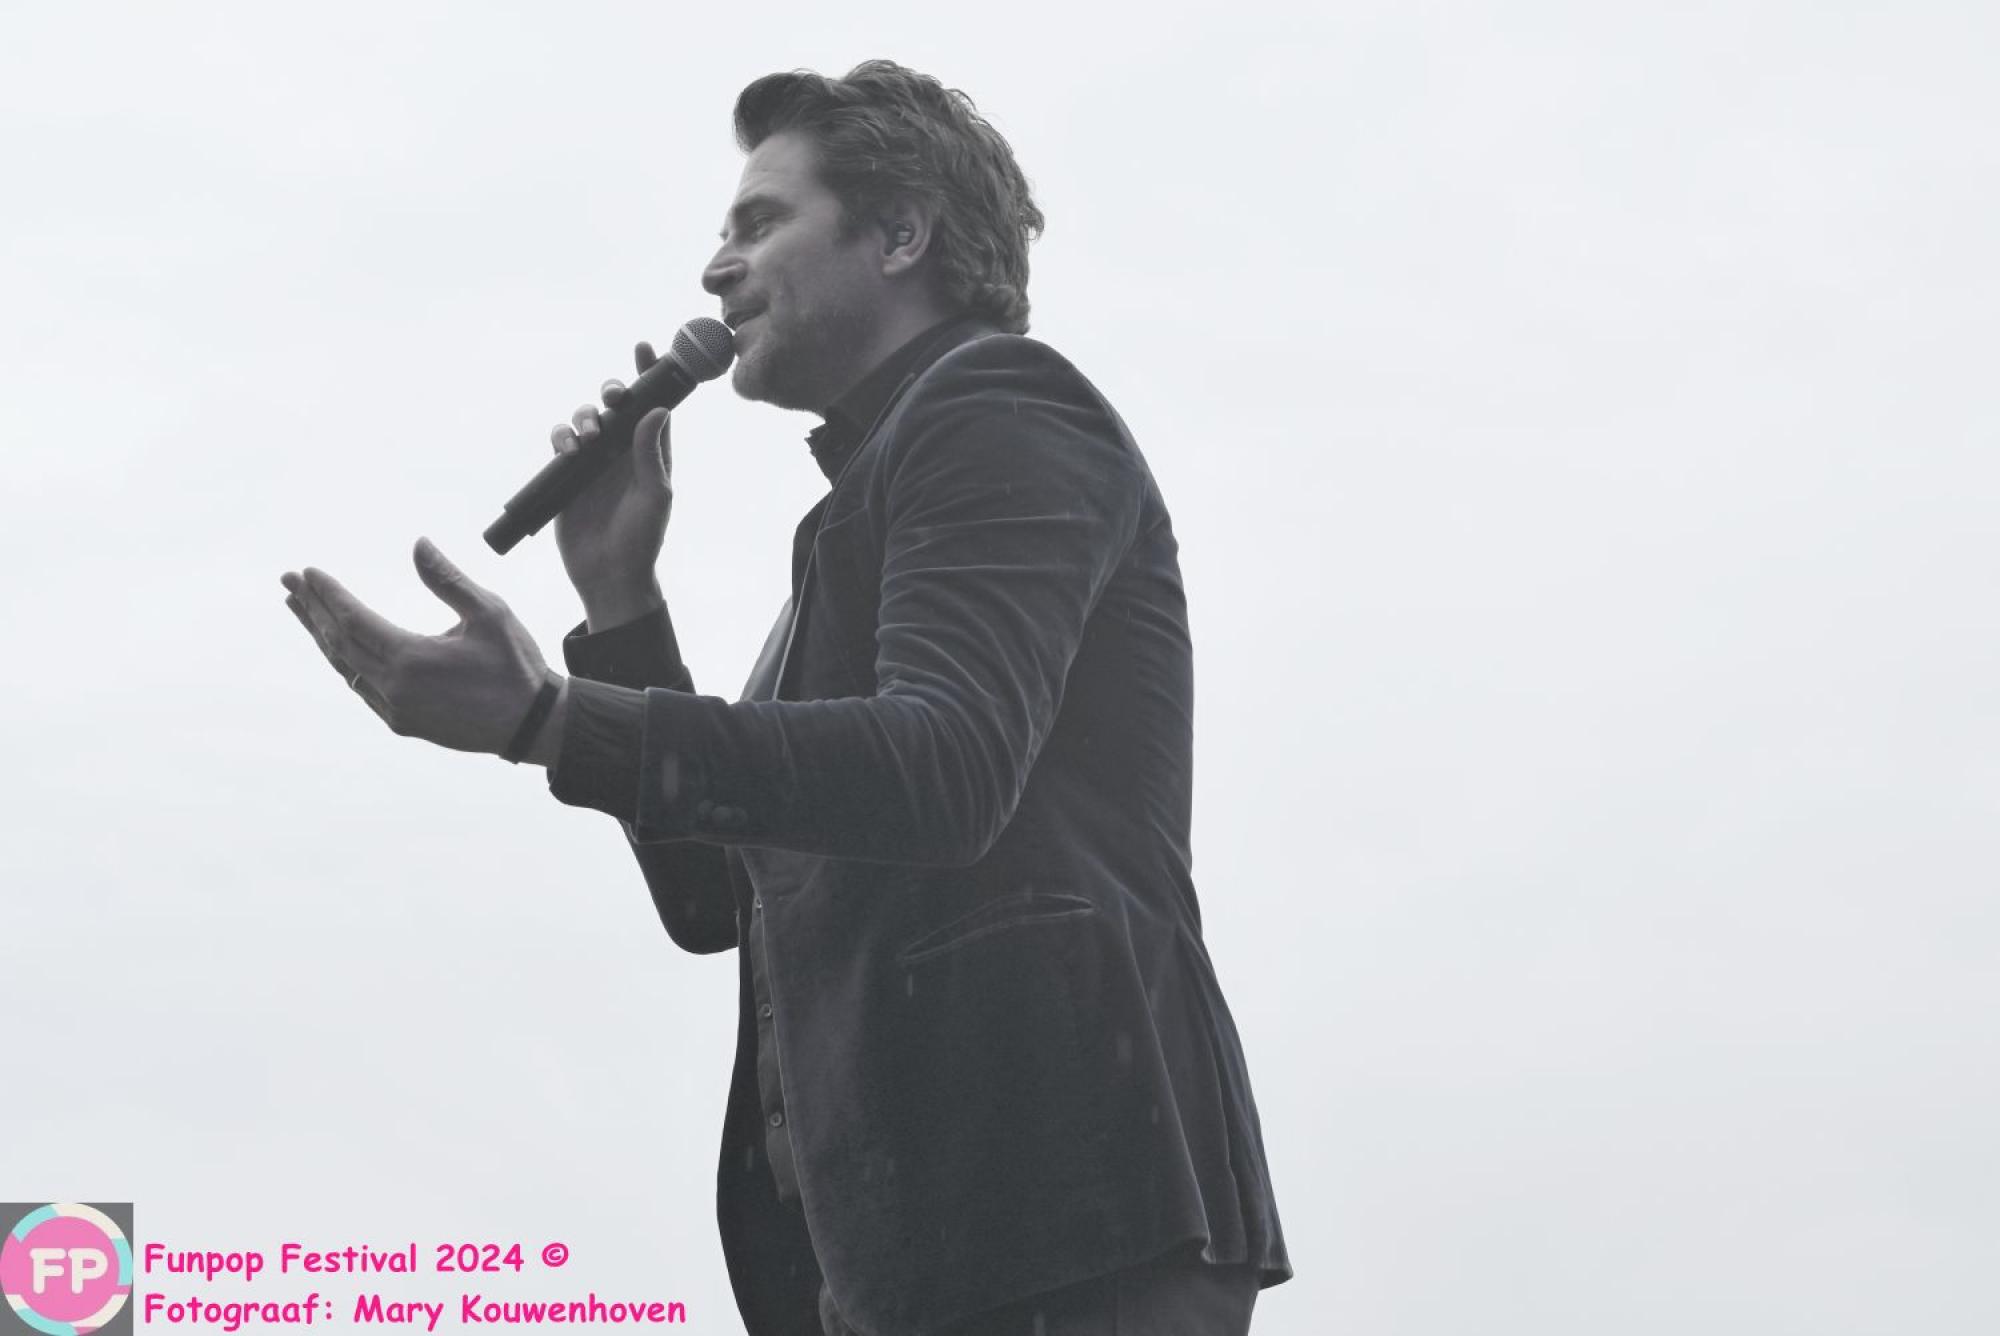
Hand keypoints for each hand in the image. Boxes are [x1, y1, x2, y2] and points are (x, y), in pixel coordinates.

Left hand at [281, 538, 560, 758]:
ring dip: (322, 636)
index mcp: (412, 659)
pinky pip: (361, 687)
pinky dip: (344, 661)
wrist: (532, 724)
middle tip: (289, 582)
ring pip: (346, 667)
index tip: (308, 572)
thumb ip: (448, 580)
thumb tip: (418, 544)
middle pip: (339, 643)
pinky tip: (337, 646)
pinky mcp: (402, 723)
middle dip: (312, 609)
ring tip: (301, 609)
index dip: (328, 594)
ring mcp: (395, 710)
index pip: (353, 620)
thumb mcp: (490, 613)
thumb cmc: (516, 665)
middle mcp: (394, 688)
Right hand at [553, 342, 673, 627]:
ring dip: (584, 417)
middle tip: (614, 398)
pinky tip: (569, 450)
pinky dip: (562, 436)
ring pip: (584, 418)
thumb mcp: (654, 495)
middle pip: (615, 405)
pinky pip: (560, 440)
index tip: (645, 347)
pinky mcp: (567, 474)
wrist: (608, 575)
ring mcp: (594, 461)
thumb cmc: (642, 539)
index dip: (649, 374)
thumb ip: (652, 452)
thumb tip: (657, 410)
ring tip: (591, 438)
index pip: (652, 405)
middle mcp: (623, 451)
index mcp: (651, 452)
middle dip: (612, 391)